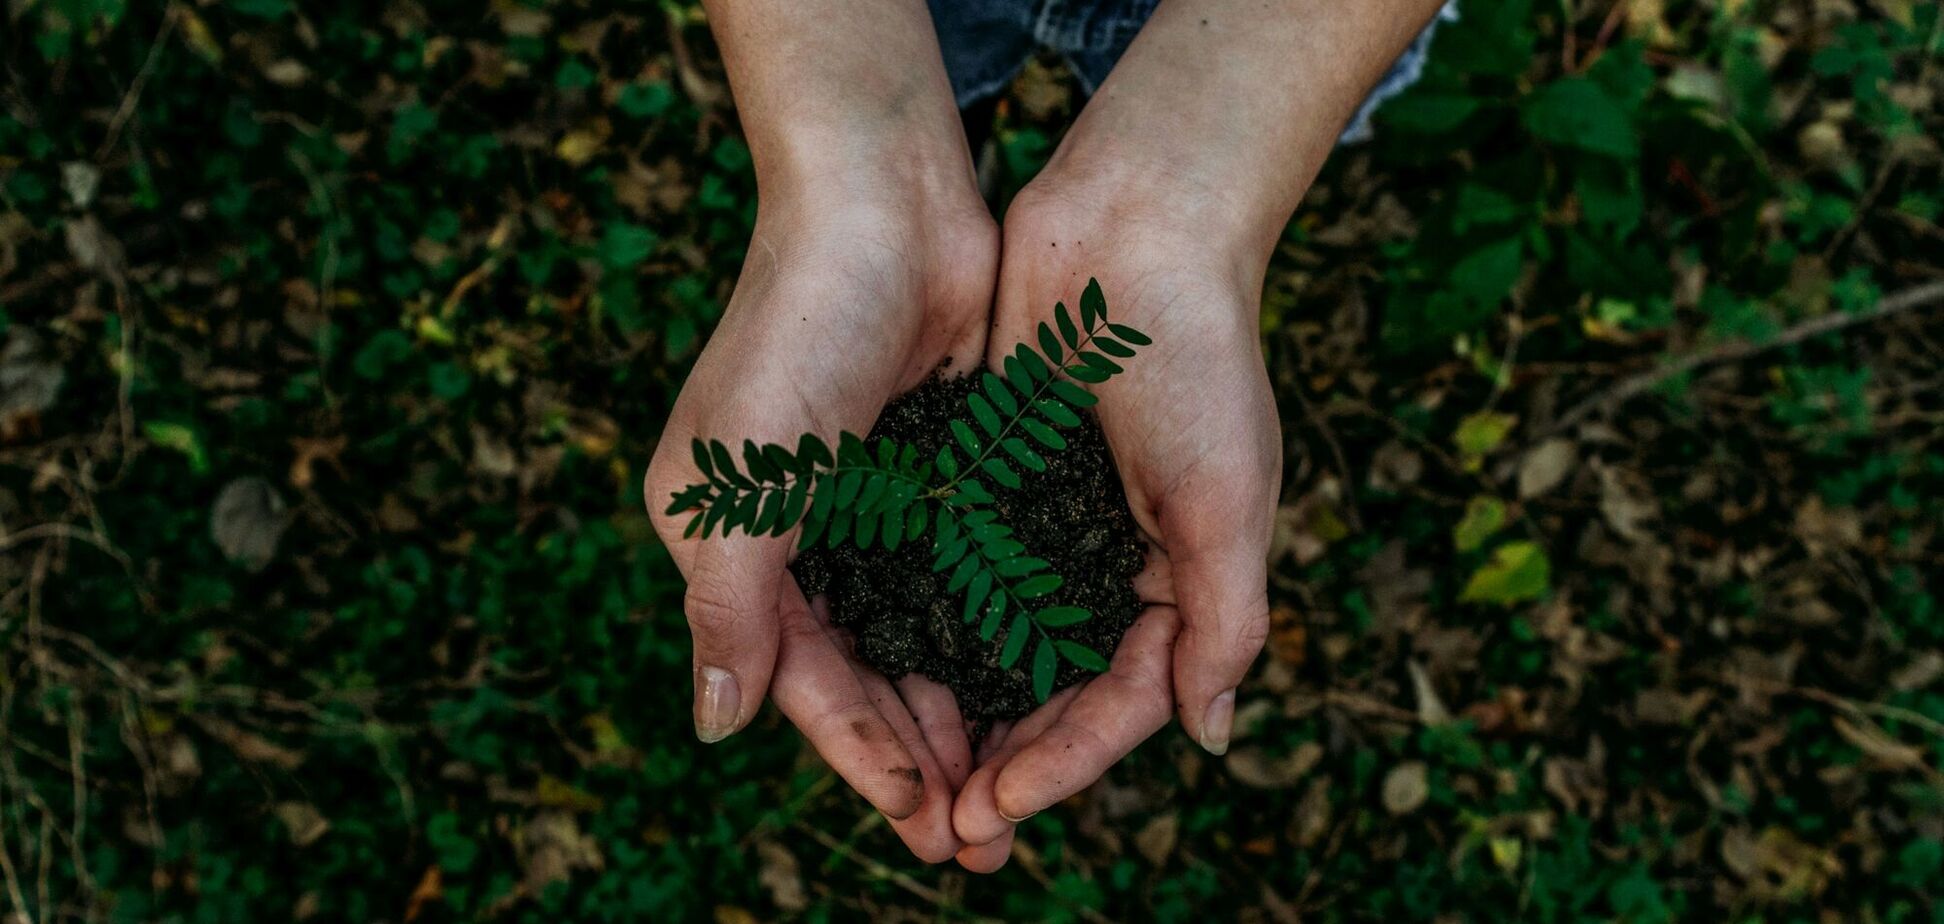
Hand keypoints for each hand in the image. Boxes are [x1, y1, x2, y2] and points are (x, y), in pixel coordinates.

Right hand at [644, 184, 996, 861]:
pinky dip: (993, 637)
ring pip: (921, 639)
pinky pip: (966, 579)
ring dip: (962, 713)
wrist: (884, 202)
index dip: (861, 755)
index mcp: (732, 544)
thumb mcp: (742, 480)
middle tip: (980, 840)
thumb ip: (729, 607)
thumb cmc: (797, 332)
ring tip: (1013, 790)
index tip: (924, 821)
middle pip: (864, 674)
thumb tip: (715, 727)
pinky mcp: (938, 474)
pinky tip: (1036, 688)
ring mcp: (872, 506)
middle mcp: (799, 536)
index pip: (801, 678)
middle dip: (919, 757)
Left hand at [948, 177, 1280, 871]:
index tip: (998, 808)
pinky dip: (921, 626)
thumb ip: (1224, 619)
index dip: (1063, 764)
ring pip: (991, 647)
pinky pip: (949, 573)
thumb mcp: (1228, 498)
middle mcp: (1105, 566)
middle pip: (1049, 694)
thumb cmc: (1198, 359)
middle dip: (1003, 765)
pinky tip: (876, 671)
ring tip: (905, 781)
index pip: (1118, 703)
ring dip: (954, 716)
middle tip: (944, 833)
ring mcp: (1042, 526)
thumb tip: (1210, 737)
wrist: (1134, 227)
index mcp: (1175, 581)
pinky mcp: (985, 481)